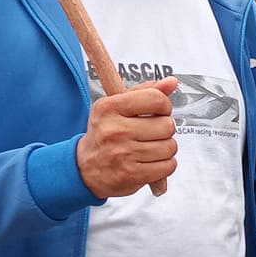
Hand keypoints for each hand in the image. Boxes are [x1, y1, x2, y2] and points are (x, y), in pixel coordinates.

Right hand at [75, 78, 178, 197]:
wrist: (85, 169)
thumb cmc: (105, 134)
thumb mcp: (116, 107)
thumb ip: (145, 92)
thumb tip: (171, 82)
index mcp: (109, 108)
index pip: (155, 99)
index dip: (164, 105)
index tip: (159, 111)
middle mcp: (115, 130)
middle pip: (167, 125)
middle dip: (165, 129)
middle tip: (151, 133)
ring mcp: (123, 154)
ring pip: (170, 147)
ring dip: (166, 148)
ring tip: (150, 148)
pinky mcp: (132, 174)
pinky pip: (168, 166)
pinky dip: (165, 165)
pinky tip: (151, 162)